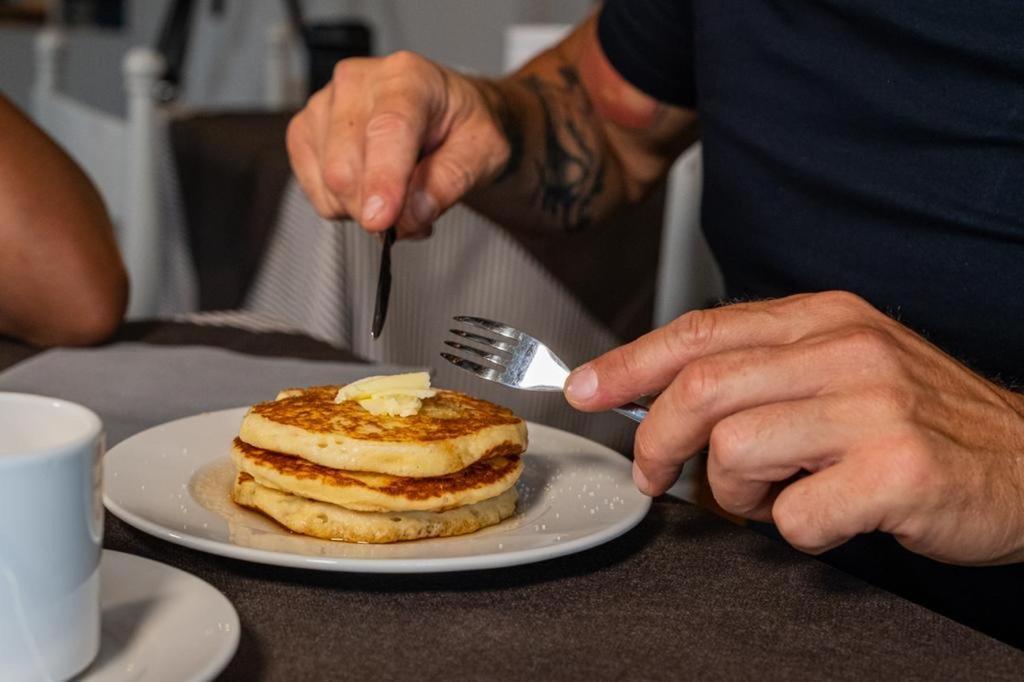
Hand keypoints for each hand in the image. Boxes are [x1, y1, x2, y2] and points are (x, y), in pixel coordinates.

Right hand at [286, 51, 510, 237]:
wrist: (446, 112)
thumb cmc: (463, 126)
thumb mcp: (483, 152)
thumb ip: (450, 182)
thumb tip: (410, 216)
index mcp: (408, 78)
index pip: (388, 130)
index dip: (382, 179)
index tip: (380, 220)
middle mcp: (357, 82)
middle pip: (346, 168)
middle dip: (380, 210)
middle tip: (416, 213)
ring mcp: (324, 104)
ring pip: (329, 185)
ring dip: (365, 209)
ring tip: (399, 193)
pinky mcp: (305, 131)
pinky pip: (317, 193)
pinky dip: (346, 207)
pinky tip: (371, 188)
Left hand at [564, 291, 1023, 564]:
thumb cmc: (923, 421)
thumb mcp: (843, 366)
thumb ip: (763, 369)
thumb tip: (666, 393)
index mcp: (824, 318)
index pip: (701, 330)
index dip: (630, 363)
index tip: (586, 389)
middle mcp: (846, 350)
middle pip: (702, 387)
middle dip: (656, 441)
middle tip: (653, 476)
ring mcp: (873, 407)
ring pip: (735, 450)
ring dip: (733, 492)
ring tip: (771, 497)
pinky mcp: (897, 468)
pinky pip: (795, 515)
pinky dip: (794, 529)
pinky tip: (826, 516)